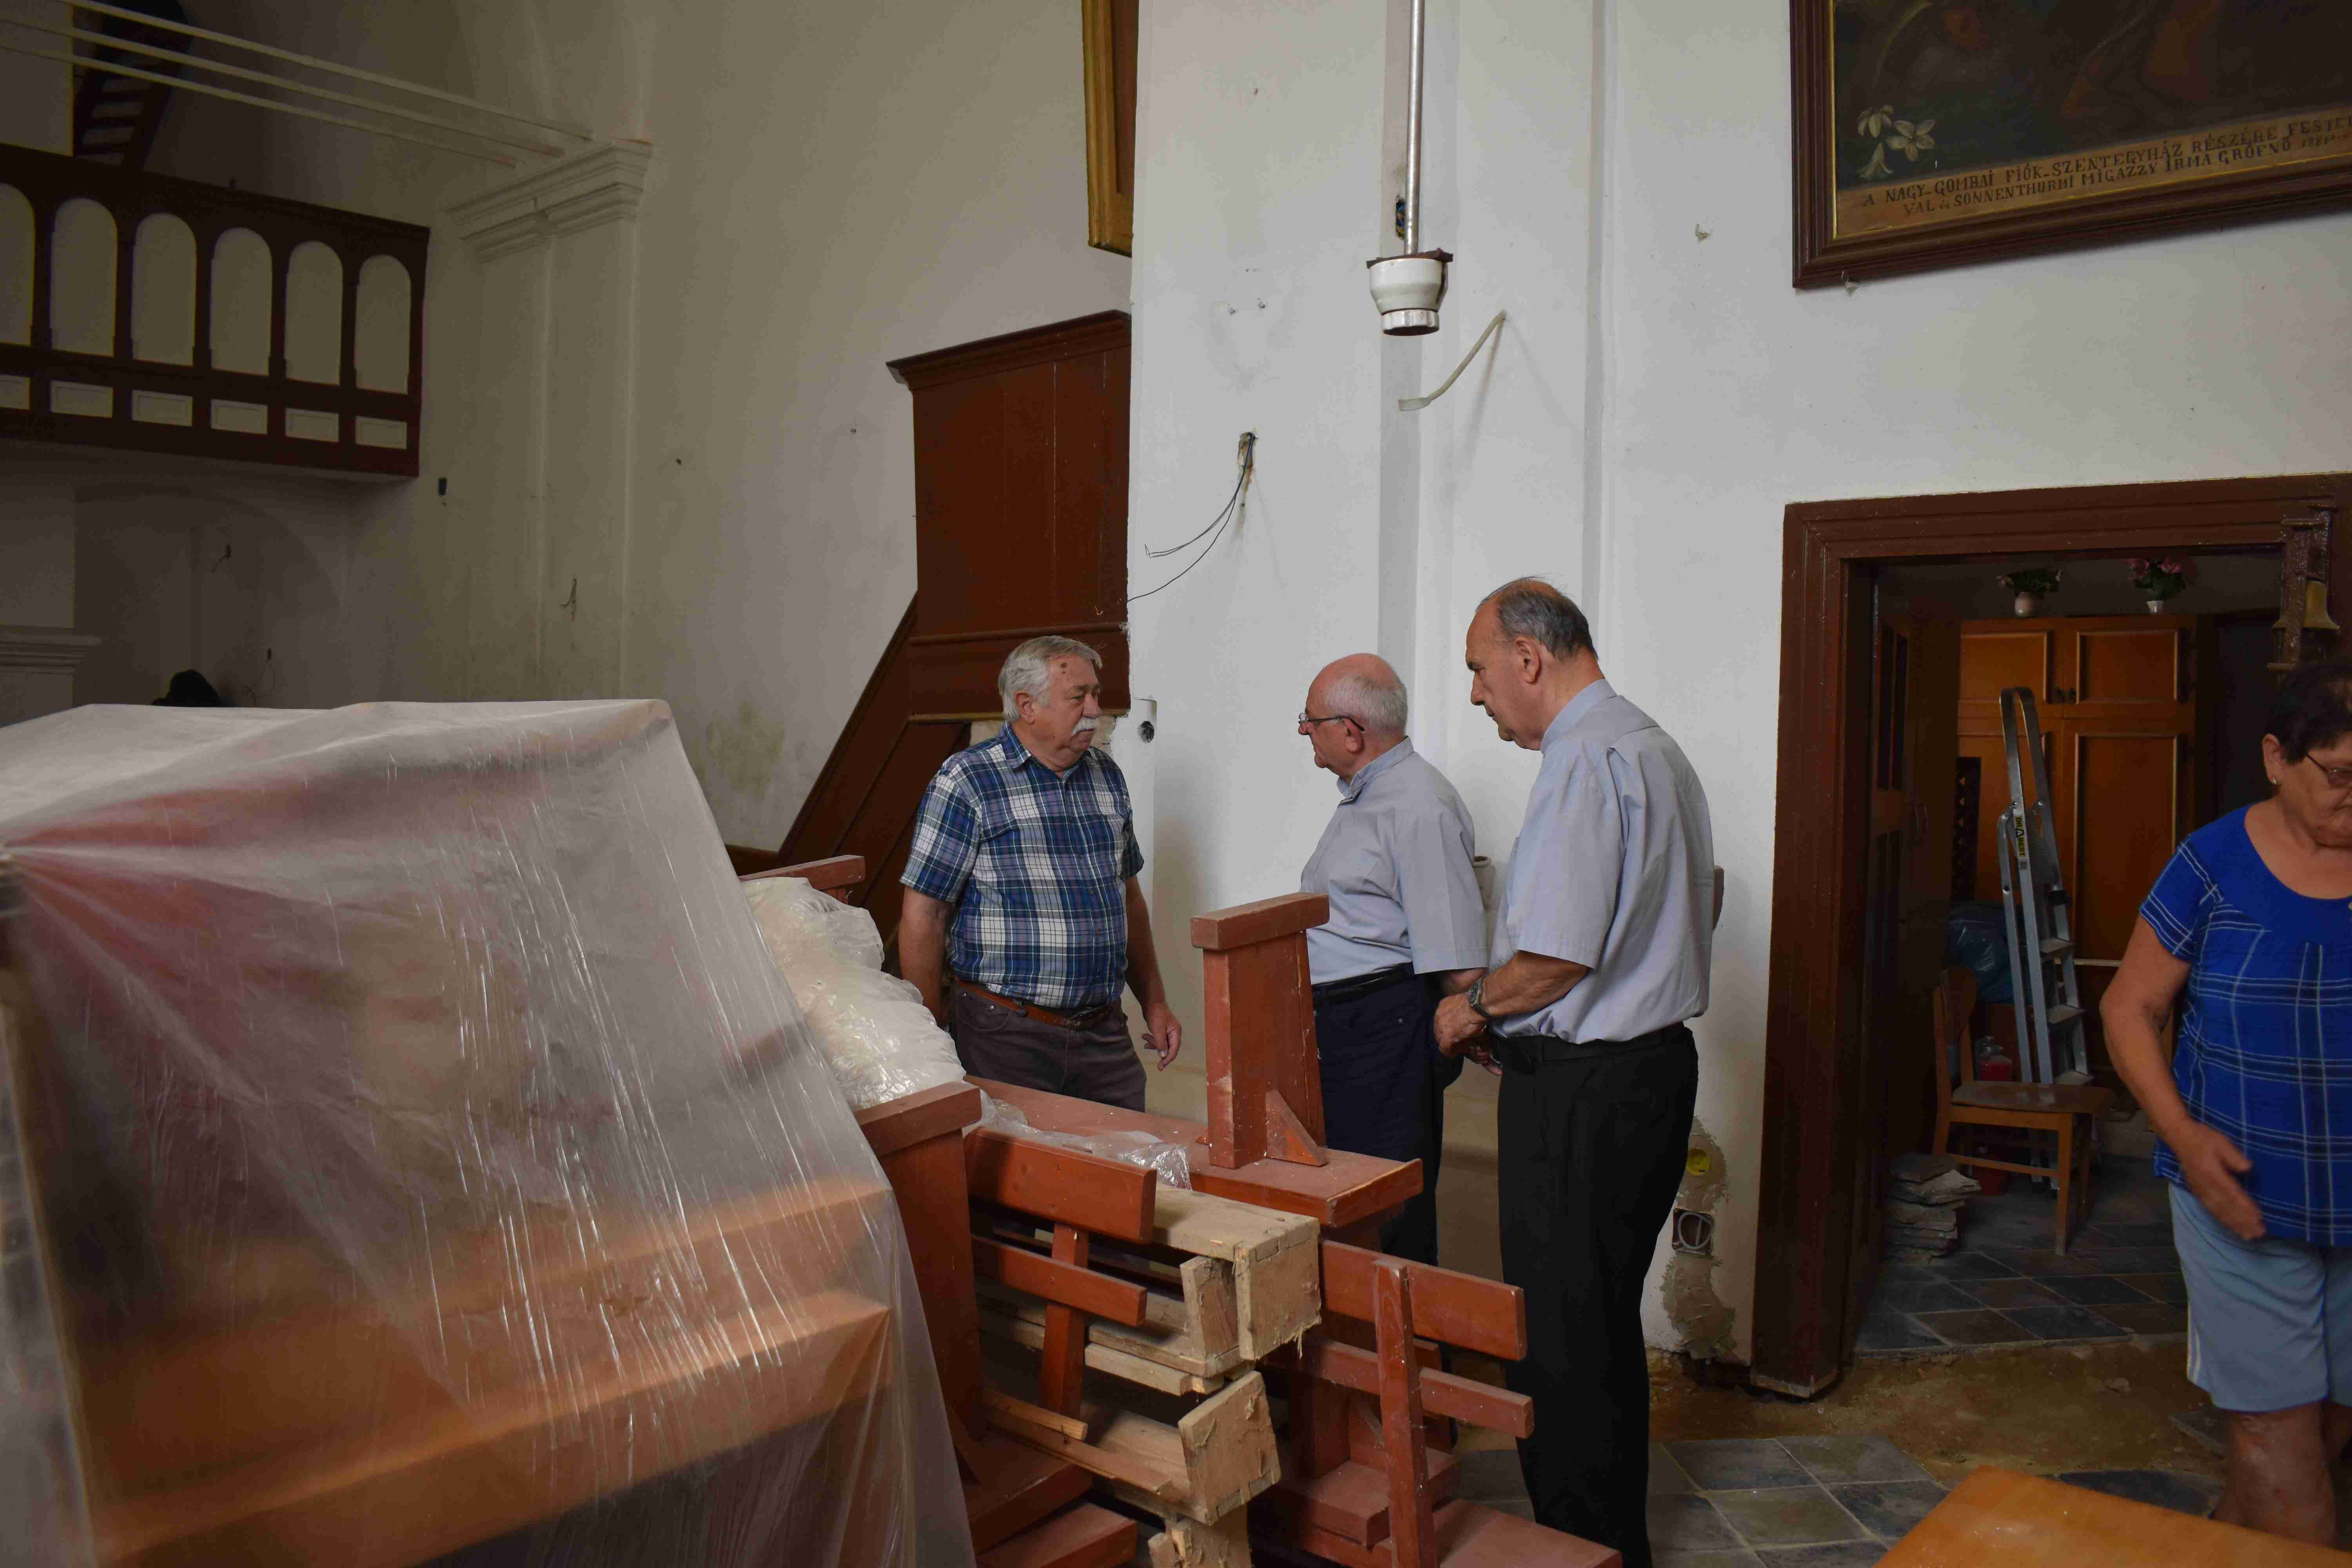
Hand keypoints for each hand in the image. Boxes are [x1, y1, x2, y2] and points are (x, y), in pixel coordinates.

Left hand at [1143, 1001, 1182, 1068]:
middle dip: (1158, 1050)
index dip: (1167, 1059)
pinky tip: (1145, 1037)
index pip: (1174, 1050)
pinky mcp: (1162, 1030)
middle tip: (1150, 1053)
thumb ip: (1161, 1043)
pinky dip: (1152, 1040)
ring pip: (1162, 1044)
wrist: (1151, 1002)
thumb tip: (1163, 1056)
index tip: (1160, 1066)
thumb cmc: (1155, 1014)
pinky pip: (1158, 1039)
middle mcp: (1174, 1033)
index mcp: (1176, 1033)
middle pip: (1168, 1048)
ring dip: (1153, 1044)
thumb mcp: (1157, 1030)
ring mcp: (1168, 1032)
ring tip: (1145, 1039)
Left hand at [1433, 993, 1486, 1055]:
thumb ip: (1460, 1010)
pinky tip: (1452, 1054)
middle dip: (1446, 1036)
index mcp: (1443, 1006)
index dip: (1447, 1027)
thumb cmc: (1475, 1002)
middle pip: (1439, 1030)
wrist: (1478, 1005)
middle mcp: (1439, 1015)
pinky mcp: (1447, 1036)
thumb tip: (1466, 1015)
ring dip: (1448, 1045)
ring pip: (1441, 1039)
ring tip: (1456, 1048)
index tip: (1455, 1031)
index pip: (1441, 1020)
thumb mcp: (1464, 1004)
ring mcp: (1442, 1026)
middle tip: (1455, 1041)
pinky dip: (1448, 1052)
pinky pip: (1444, 1048)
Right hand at [2171, 1121, 2261, 1239]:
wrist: (2179, 1137)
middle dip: (2243, 1221)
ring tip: (2247, 1235)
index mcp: (2212, 1173)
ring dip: (2233, 1224)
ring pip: (2218, 1211)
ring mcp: (2199, 1190)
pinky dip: (2222, 1219)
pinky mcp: (2197, 1191)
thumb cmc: (2203, 1138)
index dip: (2245, 1207)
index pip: (2231, 1193)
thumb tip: (2248, 1168)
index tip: (2259, 1218)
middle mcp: (2205, 1185)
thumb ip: (2233, 1155)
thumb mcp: (2220, 1141)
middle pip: (2225, 1207)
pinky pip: (2210, 1209)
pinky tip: (2230, 1226)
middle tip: (2258, 1233)